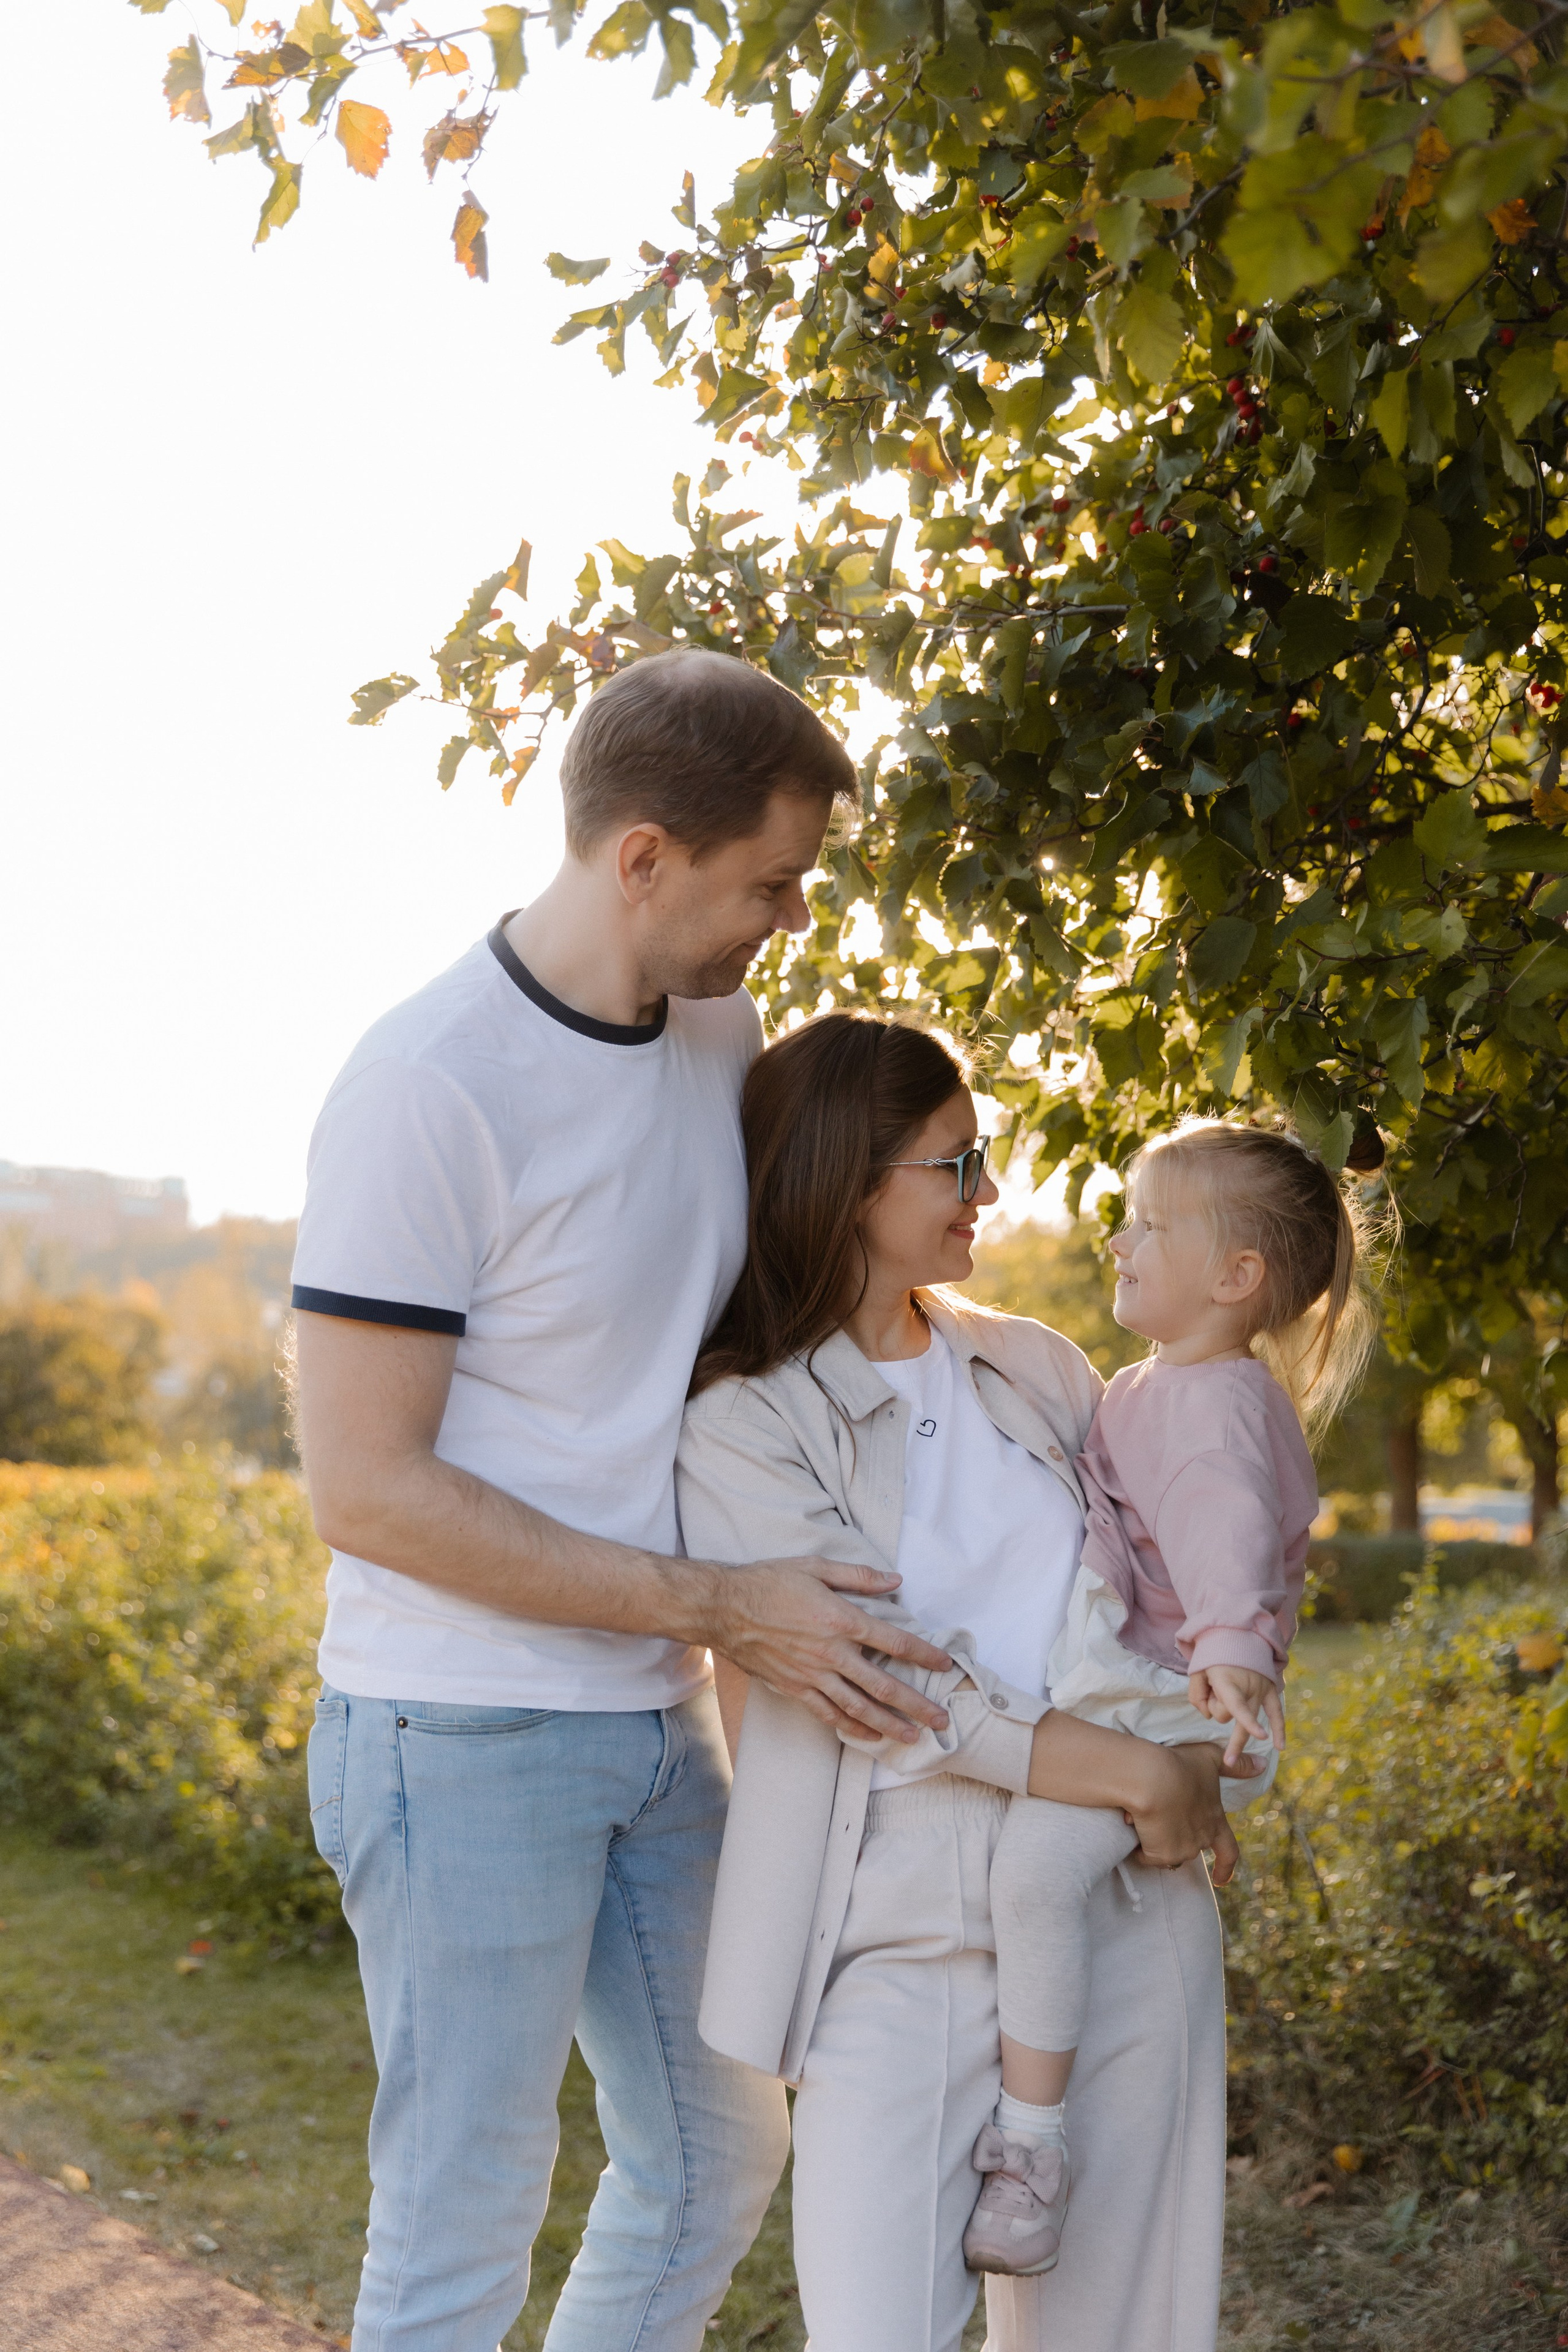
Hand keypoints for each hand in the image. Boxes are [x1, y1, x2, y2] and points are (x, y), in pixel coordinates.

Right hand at [703, 1557, 952, 1743]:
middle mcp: (831, 1653)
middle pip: (884, 1686)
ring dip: (890, 1725)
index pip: (895, 1642)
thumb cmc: (769, 1582)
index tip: (945, 1665)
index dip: (925, 1655)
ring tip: (914, 1737)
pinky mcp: (795, 1689)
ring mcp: (813, 1676)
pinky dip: (852, 1728)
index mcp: (841, 1619)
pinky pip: (829, 1715)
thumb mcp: (815, 1566)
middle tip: (943, 1720)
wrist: (723, 1608)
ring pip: (859, 1708)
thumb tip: (896, 1581)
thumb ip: (859, 1576)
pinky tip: (870, 1737)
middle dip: (917, 1705)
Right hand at [1124, 1741, 1262, 1886]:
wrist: (1152, 1779)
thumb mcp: (1210, 1758)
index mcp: (1215, 1821)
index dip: (1225, 1867)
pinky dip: (1139, 1843)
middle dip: (1173, 1835)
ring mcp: (1183, 1851)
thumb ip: (1236, 1765)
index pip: (1228, 1852)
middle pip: (1189, 1847)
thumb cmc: (1180, 1764)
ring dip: (1155, 1836)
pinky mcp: (1162, 1855)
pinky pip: (1146, 1855)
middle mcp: (1202, 1840)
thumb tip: (1263, 1765)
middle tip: (1157, 1811)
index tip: (1220, 1880)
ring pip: (1165, 1850)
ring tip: (1143, 1809)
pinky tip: (1134, 1822)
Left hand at [1187, 1665, 1285, 1766]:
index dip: (1247, 1720)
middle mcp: (1248, 1686)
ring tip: (1226, 1745)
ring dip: (1234, 1718)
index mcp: (1228, 1680)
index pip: (1237, 1704)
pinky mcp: (1270, 1688)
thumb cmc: (1213, 1655)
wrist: (1236, 1633)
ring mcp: (1261, 1688)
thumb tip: (1208, 1716)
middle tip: (1224, 1748)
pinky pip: (1276, 1712)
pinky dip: (1279, 1728)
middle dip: (1219, 1713)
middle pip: (1233, 1716)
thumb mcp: (1196, 1671)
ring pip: (1248, 1717)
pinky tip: (1280, 1746)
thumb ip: (1196, 1696)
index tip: (1260, 1735)